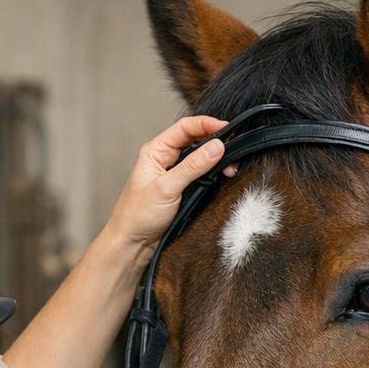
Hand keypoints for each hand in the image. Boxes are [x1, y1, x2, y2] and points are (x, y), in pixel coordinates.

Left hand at [102, 115, 232, 254]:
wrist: (133, 243)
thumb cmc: (139, 215)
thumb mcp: (167, 188)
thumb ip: (192, 166)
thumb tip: (216, 147)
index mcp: (156, 151)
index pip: (184, 128)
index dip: (206, 124)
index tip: (227, 128)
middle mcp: (165, 159)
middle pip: (195, 140)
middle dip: (215, 142)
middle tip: (235, 150)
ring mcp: (174, 174)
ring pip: (200, 158)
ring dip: (217, 160)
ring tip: (231, 168)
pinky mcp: (182, 189)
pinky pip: (201, 175)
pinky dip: (214, 174)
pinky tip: (223, 177)